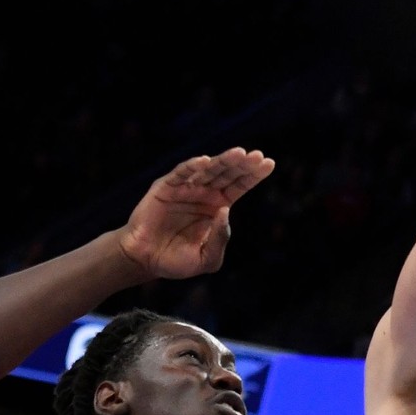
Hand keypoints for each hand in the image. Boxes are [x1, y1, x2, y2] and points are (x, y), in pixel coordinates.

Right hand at [118, 147, 274, 279]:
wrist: (146, 261)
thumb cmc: (178, 261)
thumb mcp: (208, 258)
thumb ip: (220, 238)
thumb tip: (224, 210)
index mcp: (218, 207)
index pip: (240, 186)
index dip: (254, 175)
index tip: (269, 163)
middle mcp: (205, 194)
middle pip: (228, 174)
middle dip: (243, 164)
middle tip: (257, 156)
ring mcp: (186, 188)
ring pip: (208, 170)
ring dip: (223, 160)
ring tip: (239, 153)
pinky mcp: (166, 188)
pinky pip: (181, 174)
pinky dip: (192, 166)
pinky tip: (205, 161)